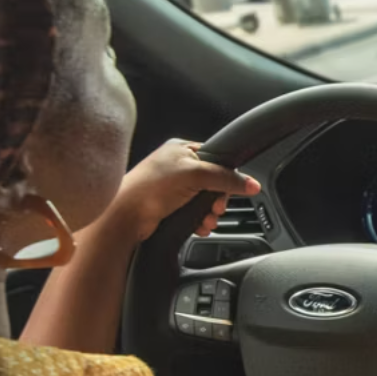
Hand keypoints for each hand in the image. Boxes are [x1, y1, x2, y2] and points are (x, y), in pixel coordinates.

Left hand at [105, 139, 260, 243]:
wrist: (125, 217)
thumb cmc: (150, 188)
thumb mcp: (195, 175)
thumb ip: (226, 178)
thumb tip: (251, 184)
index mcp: (181, 149)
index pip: (215, 158)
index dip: (226, 175)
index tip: (231, 190)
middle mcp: (176, 167)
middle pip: (213, 182)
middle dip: (217, 199)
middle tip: (216, 207)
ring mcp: (172, 188)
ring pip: (204, 200)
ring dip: (209, 213)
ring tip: (206, 220)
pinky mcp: (169, 207)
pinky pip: (194, 213)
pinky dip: (200, 221)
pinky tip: (198, 226)